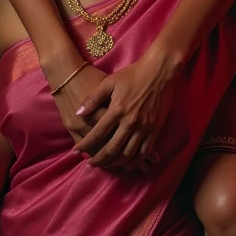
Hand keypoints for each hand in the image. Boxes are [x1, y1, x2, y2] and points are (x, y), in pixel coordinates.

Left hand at [72, 51, 180, 168]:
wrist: (159, 71)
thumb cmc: (132, 74)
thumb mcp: (109, 82)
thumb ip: (93, 99)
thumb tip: (78, 113)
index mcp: (116, 110)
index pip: (97, 133)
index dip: (85, 145)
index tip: (76, 152)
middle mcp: (130, 122)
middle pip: (112, 148)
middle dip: (100, 159)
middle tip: (91, 163)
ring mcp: (144, 127)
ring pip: (128, 153)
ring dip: (116, 162)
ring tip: (107, 164)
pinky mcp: (155, 128)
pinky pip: (145, 150)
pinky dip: (136, 159)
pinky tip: (129, 160)